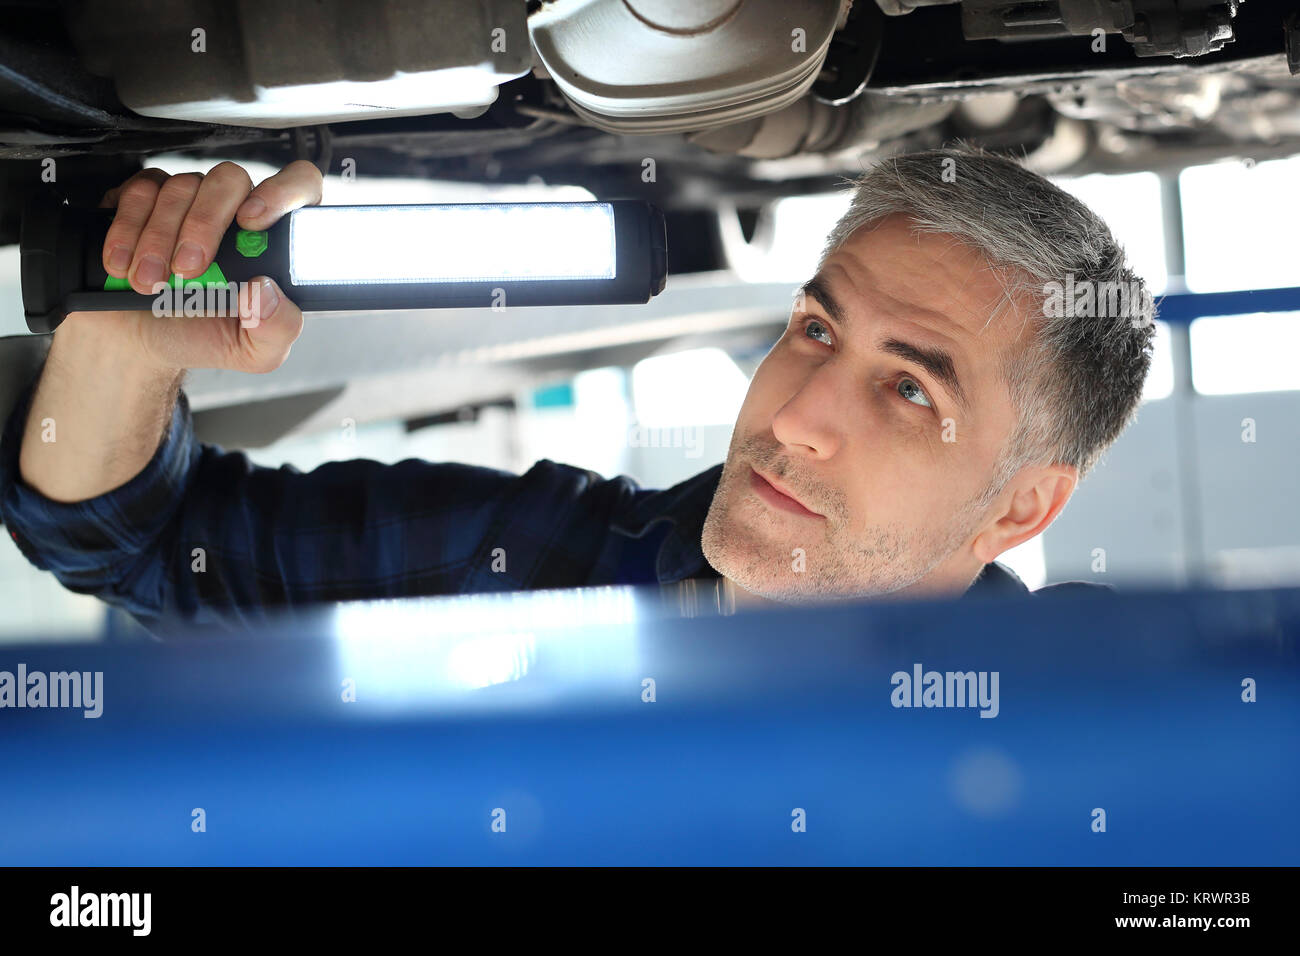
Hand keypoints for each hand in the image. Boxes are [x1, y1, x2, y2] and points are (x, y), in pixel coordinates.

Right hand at [62, 159, 323, 373]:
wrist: (141, 341)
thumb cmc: (204, 335)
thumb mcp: (254, 351)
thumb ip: (278, 328)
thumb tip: (267, 291)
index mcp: (275, 239)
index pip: (300, 184)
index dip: (282, 191)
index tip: (252, 222)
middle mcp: (236, 210)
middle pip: (231, 179)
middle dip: (204, 224)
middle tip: (187, 269)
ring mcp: (190, 198)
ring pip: (181, 187)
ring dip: (159, 238)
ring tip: (150, 283)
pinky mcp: (145, 196)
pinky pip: (140, 191)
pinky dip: (128, 230)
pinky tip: (124, 265)